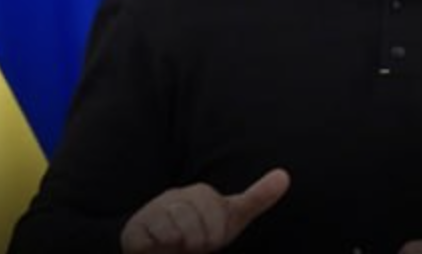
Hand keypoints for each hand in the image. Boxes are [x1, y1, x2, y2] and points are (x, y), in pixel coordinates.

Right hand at [120, 168, 289, 252]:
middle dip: (197, 239)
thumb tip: (285, 175)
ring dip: (179, 243)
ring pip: (173, 227)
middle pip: (193, 220)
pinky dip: (158, 245)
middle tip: (193, 244)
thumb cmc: (201, 232)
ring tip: (177, 246)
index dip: (215, 231)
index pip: (214, 209)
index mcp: (200, 194)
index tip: (211, 239)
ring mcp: (154, 210)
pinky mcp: (135, 228)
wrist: (163, 251)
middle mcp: (176, 197)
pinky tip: (159, 246)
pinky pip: (149, 235)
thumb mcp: (232, 217)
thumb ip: (258, 197)